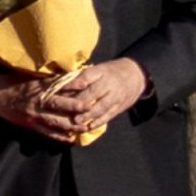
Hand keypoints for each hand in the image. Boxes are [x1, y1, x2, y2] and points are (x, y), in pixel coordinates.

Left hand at [34, 58, 149, 135]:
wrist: (136, 75)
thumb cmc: (111, 71)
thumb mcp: (99, 68)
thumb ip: (84, 76)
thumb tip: (63, 82)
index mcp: (101, 72)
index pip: (86, 77)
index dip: (73, 84)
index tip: (60, 90)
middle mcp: (109, 83)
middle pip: (92, 93)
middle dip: (78, 102)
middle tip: (65, 109)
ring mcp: (115, 96)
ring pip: (100, 106)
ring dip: (88, 115)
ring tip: (76, 121)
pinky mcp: (119, 106)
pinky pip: (109, 115)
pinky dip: (99, 122)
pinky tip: (89, 127)